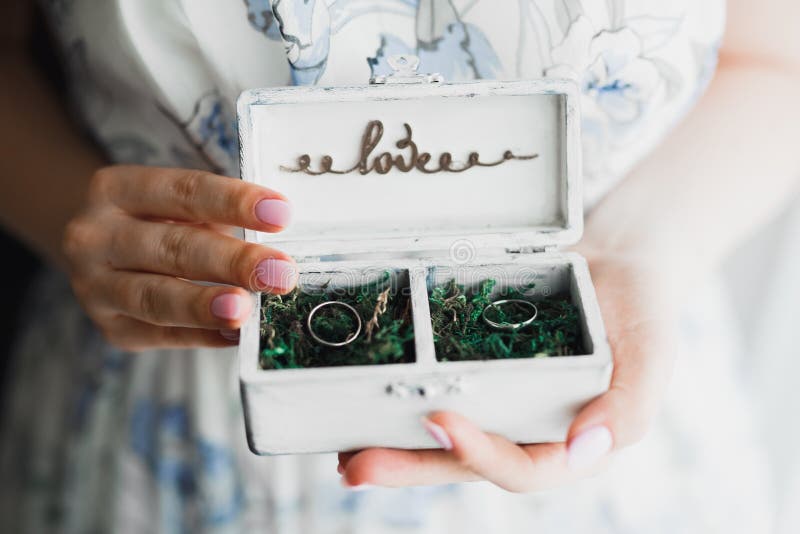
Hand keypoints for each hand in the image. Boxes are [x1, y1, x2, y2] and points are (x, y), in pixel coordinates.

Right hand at [63, 165, 297, 350]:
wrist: (96, 256)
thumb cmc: (158, 223)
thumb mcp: (179, 206)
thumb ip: (221, 217)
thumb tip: (279, 249)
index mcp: (117, 189)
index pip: (184, 192)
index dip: (234, 202)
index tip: (282, 213)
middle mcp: (96, 236)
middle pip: (173, 248)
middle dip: (233, 261)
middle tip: (280, 272)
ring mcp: (95, 286)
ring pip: (156, 297)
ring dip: (205, 305)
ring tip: (245, 310)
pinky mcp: (111, 328)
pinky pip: (161, 335)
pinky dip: (201, 335)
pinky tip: (235, 335)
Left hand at [338, 247, 678, 490]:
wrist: (616, 260)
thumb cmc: (641, 309)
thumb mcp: (652, 354)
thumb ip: (631, 407)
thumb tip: (586, 449)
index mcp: (569, 444)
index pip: (522, 466)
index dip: (481, 453)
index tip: (441, 423)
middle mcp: (526, 432)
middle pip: (464, 461)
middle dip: (410, 467)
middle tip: (356, 467)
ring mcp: (497, 404)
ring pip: (440, 437)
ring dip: (392, 445)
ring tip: (343, 451)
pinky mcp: (475, 372)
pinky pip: (434, 392)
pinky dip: (397, 400)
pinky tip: (357, 401)